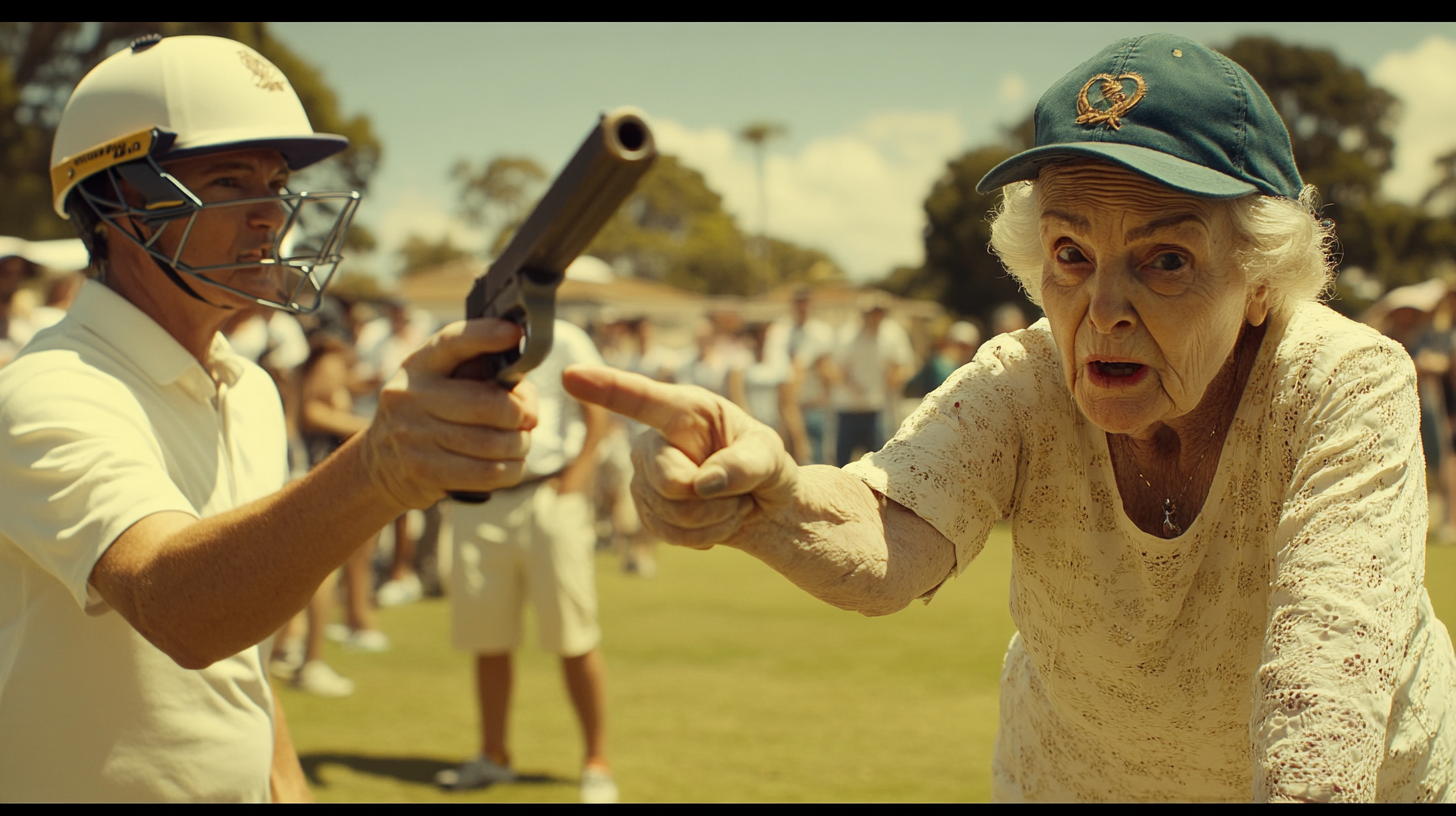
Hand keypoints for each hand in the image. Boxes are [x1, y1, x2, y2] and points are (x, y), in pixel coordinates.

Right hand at [359, 318, 537, 508]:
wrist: (381, 462)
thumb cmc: (432, 413)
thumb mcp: (446, 382)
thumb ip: (486, 375)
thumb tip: (527, 398)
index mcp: (420, 364)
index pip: (452, 342)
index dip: (484, 335)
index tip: (514, 333)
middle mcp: (410, 395)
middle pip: (487, 404)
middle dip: (520, 413)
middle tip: (531, 418)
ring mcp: (412, 435)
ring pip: (492, 442)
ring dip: (520, 444)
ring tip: (521, 442)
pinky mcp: (422, 470)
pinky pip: (486, 473)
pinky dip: (510, 470)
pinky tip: (512, 464)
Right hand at [563, 363, 797, 548]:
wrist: (763, 505)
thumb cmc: (765, 466)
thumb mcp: (771, 455)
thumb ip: (746, 464)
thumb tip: (703, 484)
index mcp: (685, 410)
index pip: (640, 398)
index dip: (605, 387)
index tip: (570, 374)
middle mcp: (654, 440)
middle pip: (668, 481)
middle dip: (713, 499)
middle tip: (741, 494)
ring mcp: (645, 477)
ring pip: (670, 513)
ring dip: (715, 519)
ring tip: (732, 505)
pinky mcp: (646, 510)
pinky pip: (670, 534)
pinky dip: (706, 537)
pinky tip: (717, 523)